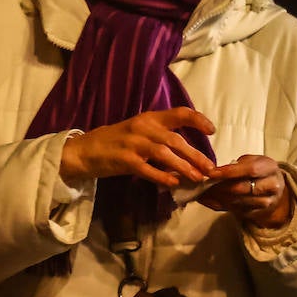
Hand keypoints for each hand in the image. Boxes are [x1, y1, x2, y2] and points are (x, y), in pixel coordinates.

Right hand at [60, 107, 215, 187]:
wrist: (85, 151)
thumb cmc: (115, 141)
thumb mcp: (138, 132)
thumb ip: (160, 138)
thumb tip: (186, 153)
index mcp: (149, 118)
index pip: (179, 113)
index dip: (198, 120)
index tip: (212, 130)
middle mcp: (143, 128)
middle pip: (176, 140)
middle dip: (196, 155)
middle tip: (211, 168)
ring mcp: (133, 144)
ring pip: (166, 155)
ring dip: (184, 168)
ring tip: (197, 178)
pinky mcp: (125, 161)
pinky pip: (148, 170)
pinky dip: (163, 177)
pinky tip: (174, 183)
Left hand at [198, 155, 291, 228]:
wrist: (273, 188)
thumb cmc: (258, 171)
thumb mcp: (250, 161)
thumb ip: (235, 166)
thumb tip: (212, 171)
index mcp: (270, 168)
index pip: (250, 170)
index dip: (229, 172)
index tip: (211, 173)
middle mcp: (271, 186)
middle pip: (242, 188)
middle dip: (220, 186)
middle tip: (203, 183)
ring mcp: (266, 202)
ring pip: (237, 201)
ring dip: (217, 197)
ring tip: (203, 191)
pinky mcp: (257, 213)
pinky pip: (234, 210)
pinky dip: (218, 204)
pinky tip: (207, 199)